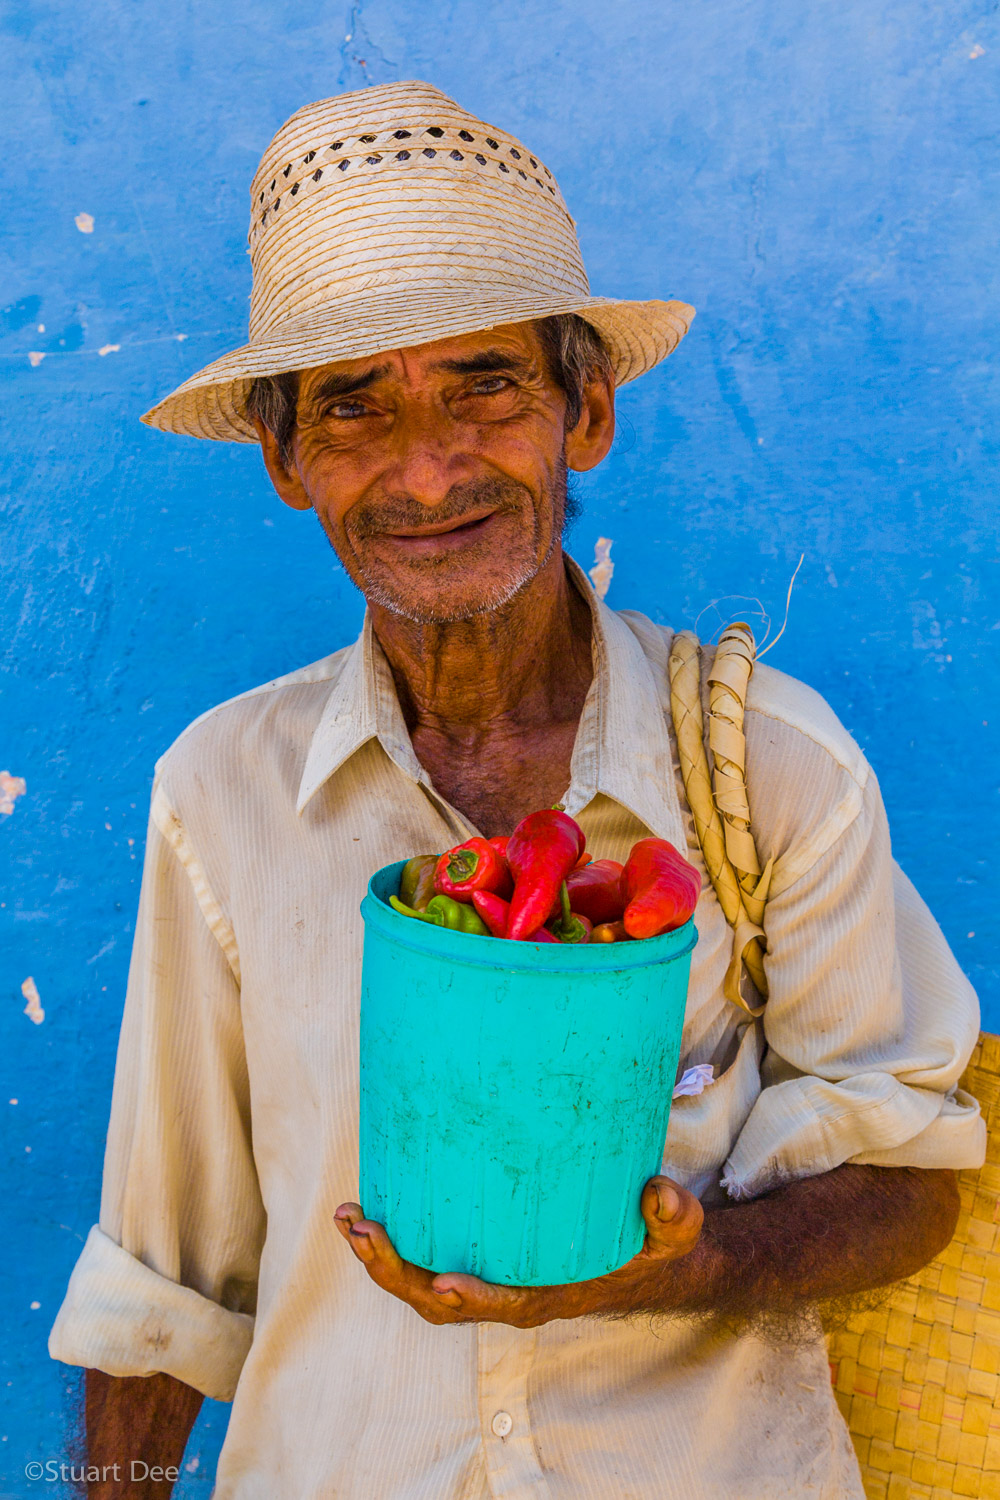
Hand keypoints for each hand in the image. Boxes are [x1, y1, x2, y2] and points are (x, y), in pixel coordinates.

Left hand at [333, 1175, 702, 1326]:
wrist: (630, 1259)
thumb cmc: (644, 1246)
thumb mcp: (672, 1236)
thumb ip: (672, 1217)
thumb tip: (660, 1192)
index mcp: (546, 1296)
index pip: (504, 1305)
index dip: (473, 1298)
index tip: (444, 1284)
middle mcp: (505, 1296)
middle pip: (438, 1300)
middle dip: (395, 1271)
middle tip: (364, 1231)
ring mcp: (483, 1278)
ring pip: (418, 1284)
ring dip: (378, 1258)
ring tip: (348, 1219)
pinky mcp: (471, 1254)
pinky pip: (422, 1257)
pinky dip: (390, 1240)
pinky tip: (365, 1207)